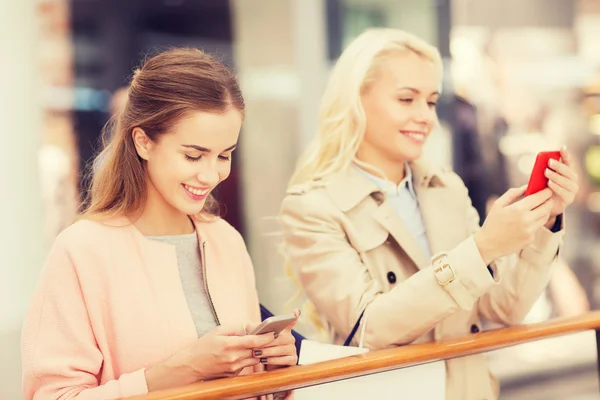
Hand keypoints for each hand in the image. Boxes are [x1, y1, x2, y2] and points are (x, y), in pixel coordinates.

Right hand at [146, 325, 275, 390]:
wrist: (191, 366)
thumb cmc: (203, 346)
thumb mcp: (218, 331)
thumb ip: (236, 328)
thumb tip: (252, 326)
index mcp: (229, 345)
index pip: (254, 342)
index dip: (267, 337)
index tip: (275, 332)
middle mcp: (233, 358)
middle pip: (257, 351)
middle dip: (268, 344)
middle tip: (277, 336)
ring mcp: (234, 368)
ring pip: (255, 359)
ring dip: (262, 352)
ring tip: (268, 343)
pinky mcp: (234, 374)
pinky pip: (248, 365)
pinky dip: (252, 358)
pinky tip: (254, 352)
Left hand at [248, 309, 299, 368]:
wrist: (262, 364)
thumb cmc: (259, 348)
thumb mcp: (254, 337)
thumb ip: (254, 329)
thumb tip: (254, 328)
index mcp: (283, 330)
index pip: (290, 321)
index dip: (293, 316)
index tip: (295, 311)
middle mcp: (290, 338)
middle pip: (281, 337)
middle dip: (267, 342)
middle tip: (255, 345)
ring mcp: (293, 349)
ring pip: (281, 349)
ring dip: (268, 351)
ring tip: (256, 353)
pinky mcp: (293, 360)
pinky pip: (284, 360)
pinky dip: (273, 360)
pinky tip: (264, 360)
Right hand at [475, 187, 552, 264]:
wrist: (488, 244)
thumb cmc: (492, 223)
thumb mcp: (498, 204)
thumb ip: (513, 193)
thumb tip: (527, 186)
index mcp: (518, 209)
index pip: (540, 197)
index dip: (546, 192)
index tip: (547, 189)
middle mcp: (527, 220)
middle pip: (547, 207)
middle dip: (548, 201)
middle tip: (547, 198)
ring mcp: (530, 231)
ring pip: (545, 217)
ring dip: (544, 211)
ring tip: (538, 208)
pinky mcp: (530, 239)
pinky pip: (538, 227)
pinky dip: (535, 222)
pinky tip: (527, 222)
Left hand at [544, 146, 578, 223]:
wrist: (546, 206)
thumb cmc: (544, 189)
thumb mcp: (543, 179)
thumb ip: (545, 171)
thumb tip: (540, 161)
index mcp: (567, 173)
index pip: (568, 162)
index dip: (566, 154)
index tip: (562, 147)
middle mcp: (573, 180)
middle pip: (568, 171)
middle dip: (558, 166)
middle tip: (549, 161)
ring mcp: (572, 190)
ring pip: (566, 181)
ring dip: (556, 176)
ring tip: (546, 172)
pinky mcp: (569, 199)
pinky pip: (564, 192)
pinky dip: (556, 187)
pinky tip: (549, 184)